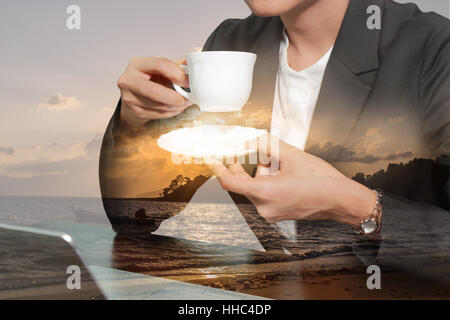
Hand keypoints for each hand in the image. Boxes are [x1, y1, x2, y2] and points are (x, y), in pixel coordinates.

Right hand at [117, 57, 192, 128]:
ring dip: (177, 106)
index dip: (177, 73)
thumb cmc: (149, 80)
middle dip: (175, 97)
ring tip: (185, 102)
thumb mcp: (159, 70)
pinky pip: (159, 114)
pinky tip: (176, 107)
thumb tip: (194, 64)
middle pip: (155, 91)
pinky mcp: (136, 112)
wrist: (132, 97)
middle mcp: (129, 80)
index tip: (187, 81)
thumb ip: (176, 67)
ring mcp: (130, 98)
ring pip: (159, 105)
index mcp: (137, 64)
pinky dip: (172, 112)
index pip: (160, 65)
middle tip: (188, 98)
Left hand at [207, 135, 376, 226]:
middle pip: (242, 183)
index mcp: (266, 193)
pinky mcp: (277, 213)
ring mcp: (271, 212)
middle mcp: (265, 207)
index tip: (209, 158)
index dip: (217, 168)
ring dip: (257, 172)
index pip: (230, 182)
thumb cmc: (322, 180)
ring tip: (272, 158)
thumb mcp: (293, 156)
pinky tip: (278, 170)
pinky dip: (265, 181)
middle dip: (238, 166)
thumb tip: (251, 139)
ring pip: (254, 188)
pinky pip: (263, 194)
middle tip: (233, 151)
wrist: (342, 201)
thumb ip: (268, 145)